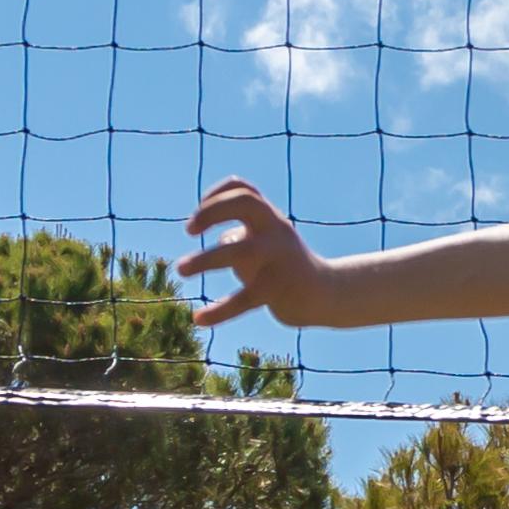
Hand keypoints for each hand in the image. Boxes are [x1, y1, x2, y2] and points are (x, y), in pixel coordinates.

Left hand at [180, 179, 341, 330]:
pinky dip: (219, 311)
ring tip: (181, 269)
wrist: (327, 294)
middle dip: (210, 211)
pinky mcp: (277, 290)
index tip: (199, 219)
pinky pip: (243, 300)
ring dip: (204, 259)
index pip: (243, 189)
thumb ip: (244, 233)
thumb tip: (222, 234)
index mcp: (270, 219)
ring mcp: (278, 259)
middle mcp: (275, 232)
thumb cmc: (289, 266)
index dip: (216, 195)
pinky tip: (199, 319)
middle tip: (189, 230)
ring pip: (237, 250)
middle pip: (244, 203)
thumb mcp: (269, 243)